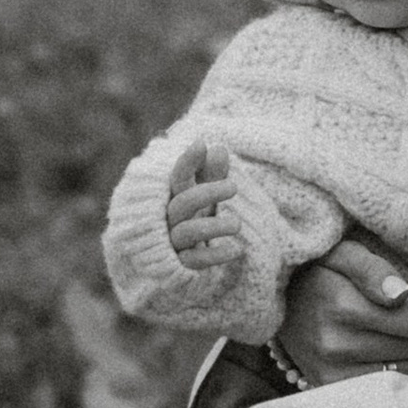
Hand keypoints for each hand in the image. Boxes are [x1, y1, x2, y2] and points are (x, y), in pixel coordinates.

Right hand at [165, 137, 243, 263]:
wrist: (174, 259)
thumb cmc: (193, 217)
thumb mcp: (203, 194)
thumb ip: (211, 173)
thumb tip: (219, 148)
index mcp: (174, 197)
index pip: (177, 177)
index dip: (187, 161)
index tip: (201, 143)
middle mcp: (169, 218)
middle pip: (182, 203)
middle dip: (207, 192)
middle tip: (234, 187)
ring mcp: (173, 242)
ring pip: (187, 232)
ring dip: (213, 227)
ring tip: (238, 225)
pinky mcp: (180, 264)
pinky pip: (193, 260)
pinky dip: (214, 256)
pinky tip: (236, 251)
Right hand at [277, 231, 407, 381]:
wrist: (274, 303)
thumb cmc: (316, 271)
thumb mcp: (340, 252)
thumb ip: (372, 268)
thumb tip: (404, 295)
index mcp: (342, 305)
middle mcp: (336, 344)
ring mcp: (332, 372)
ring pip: (405, 373)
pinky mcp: (330, 389)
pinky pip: (383, 389)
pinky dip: (403, 378)